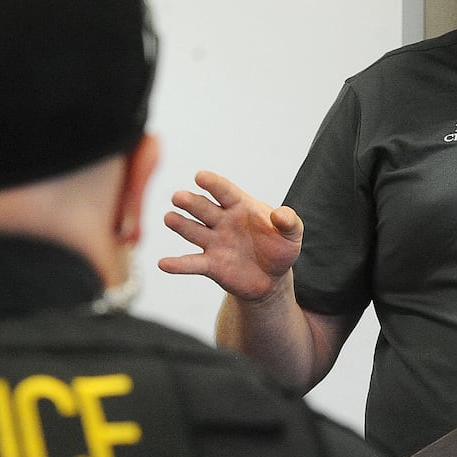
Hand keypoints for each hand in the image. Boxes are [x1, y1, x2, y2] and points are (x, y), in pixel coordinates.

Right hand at [158, 171, 302, 301]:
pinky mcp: (210, 265)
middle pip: (203, 208)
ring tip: (169, 219)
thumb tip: (280, 214)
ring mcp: (213, 242)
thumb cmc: (280, 249)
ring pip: (192, 230)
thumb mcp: (292, 235)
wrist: (272, 279)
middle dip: (191, 202)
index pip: (224, 191)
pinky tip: (163, 263)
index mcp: (240, 206)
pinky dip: (177, 264)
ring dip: (180, 224)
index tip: (201, 177)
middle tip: (178, 197)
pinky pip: (192, 263)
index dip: (213, 184)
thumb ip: (289, 222)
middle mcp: (222, 221)